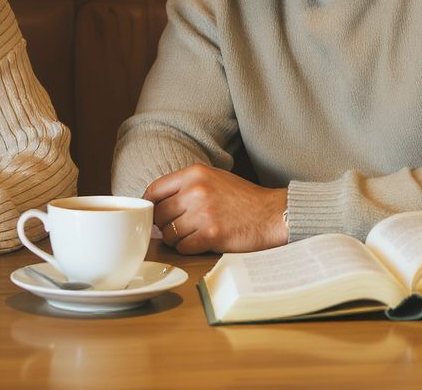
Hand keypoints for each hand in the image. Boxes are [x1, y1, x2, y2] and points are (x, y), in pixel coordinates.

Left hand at [144, 164, 287, 254]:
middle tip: (175, 228)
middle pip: (158, 214)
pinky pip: (182, 247)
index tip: (151, 214)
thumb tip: (155, 203)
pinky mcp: (210, 235)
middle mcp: (195, 190)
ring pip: (168, 233)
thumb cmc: (243, 198)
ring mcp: (202, 213)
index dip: (149, 205)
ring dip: (176, 239)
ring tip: (192, 235)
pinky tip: (201, 242)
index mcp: (194, 173)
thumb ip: (186, 185)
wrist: (272, 214)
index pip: (154, 190)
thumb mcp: (214, 178)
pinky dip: (188, 248)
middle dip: (163, 225)